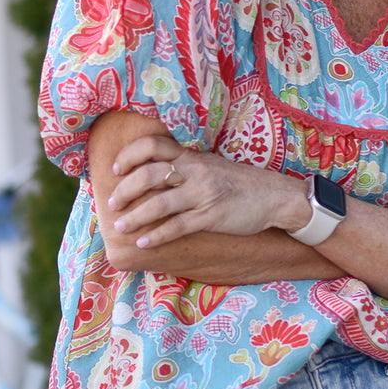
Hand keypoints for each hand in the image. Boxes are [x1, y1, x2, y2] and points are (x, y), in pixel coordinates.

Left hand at [108, 133, 307, 248]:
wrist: (275, 197)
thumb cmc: (240, 183)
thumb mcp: (211, 166)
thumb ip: (185, 166)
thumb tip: (153, 175)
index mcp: (193, 157)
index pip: (153, 145)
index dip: (130, 155)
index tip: (116, 169)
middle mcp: (195, 171)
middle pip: (148, 174)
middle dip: (124, 189)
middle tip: (111, 202)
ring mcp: (202, 194)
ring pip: (159, 203)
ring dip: (134, 216)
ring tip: (120, 226)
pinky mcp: (211, 216)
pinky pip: (177, 226)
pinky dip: (157, 235)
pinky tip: (144, 242)